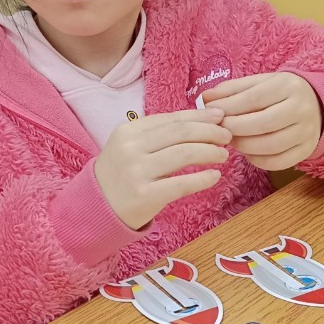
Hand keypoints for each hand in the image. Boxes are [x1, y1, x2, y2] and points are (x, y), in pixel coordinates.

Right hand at [94, 108, 231, 229]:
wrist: (96, 208)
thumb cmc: (121, 175)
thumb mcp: (131, 146)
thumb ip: (158, 134)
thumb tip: (201, 119)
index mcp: (129, 131)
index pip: (172, 118)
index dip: (200, 116)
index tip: (220, 116)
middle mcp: (131, 148)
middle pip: (181, 133)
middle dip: (210, 132)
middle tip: (227, 136)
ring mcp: (137, 171)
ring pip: (184, 154)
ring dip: (209, 152)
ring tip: (223, 155)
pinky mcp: (144, 195)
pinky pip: (181, 184)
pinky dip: (202, 179)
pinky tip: (215, 176)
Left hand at [201, 73, 321, 170]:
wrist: (318, 104)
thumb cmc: (280, 93)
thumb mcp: (259, 83)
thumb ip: (232, 90)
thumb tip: (205, 98)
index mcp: (288, 86)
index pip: (254, 99)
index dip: (229, 109)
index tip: (212, 114)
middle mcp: (301, 109)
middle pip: (262, 124)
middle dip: (235, 129)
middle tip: (219, 131)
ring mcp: (307, 132)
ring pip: (270, 146)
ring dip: (244, 146)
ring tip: (231, 141)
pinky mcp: (307, 150)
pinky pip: (278, 162)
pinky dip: (257, 160)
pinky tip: (247, 152)